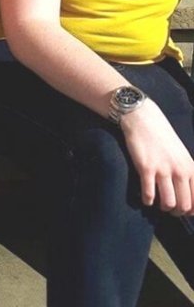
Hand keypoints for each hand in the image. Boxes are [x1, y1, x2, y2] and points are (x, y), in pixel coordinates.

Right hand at [121, 100, 193, 214]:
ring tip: (158, 203)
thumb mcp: (183, 155)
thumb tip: (189, 197)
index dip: (191, 210)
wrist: (143, 118)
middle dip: (176, 212)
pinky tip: (146, 197)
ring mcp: (163, 169)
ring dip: (163, 208)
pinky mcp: (146, 168)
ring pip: (168, 203)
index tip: (183, 210)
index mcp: (191, 168)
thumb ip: (188, 173)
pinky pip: (149, 194)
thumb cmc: (163, 137)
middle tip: (170, 209)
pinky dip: (147, 201)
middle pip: (184, 205)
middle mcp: (180, 170)